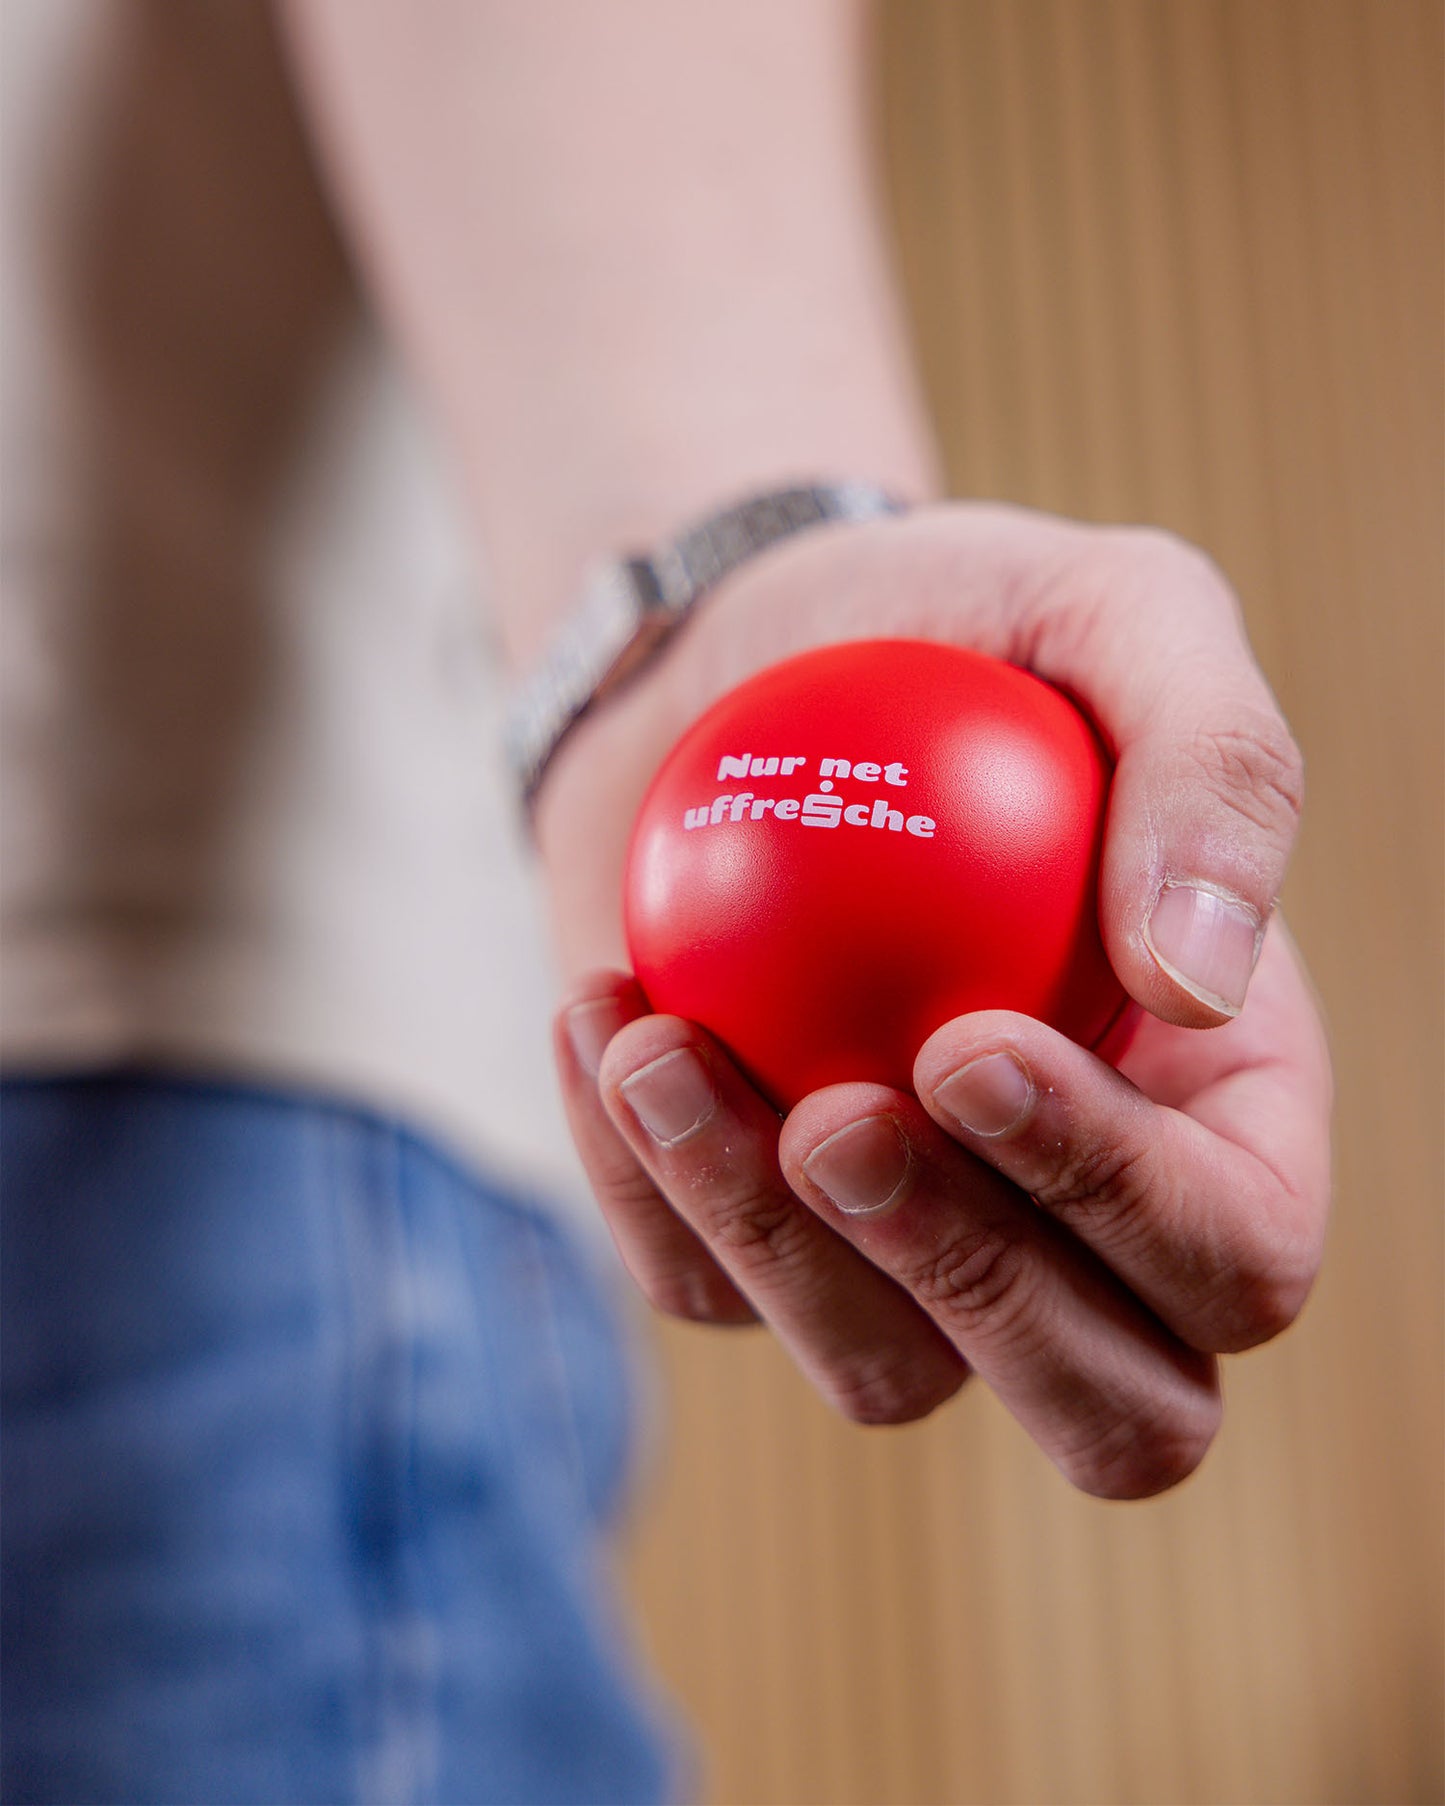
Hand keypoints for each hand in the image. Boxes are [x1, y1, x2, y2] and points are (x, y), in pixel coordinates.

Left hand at [544, 504, 1331, 1496]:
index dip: (1119, 1196)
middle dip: (962, 1285)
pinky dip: (635, 1181)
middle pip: (1100, 1405)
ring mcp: (910, 1246)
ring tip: (659, 1048)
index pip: (1234, 1252)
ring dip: (758, 1237)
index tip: (967, 1043)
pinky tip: (600, 1018)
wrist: (743, 654)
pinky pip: (701, 1291)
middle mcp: (1085, 1219)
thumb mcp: (1112, 612)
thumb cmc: (948, 631)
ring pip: (882, 1373)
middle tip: (835, 1115)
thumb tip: (1199, 980)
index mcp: (1217, 1109)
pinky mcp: (750, 1231)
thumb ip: (1213, 761)